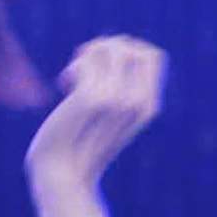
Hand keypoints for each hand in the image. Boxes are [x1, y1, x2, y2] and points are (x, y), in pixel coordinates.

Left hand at [24, 35, 167, 194]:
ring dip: (88, 54)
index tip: (106, 67)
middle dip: (105, 47)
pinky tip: (64, 85)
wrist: (63, 173)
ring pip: (109, 46)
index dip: (128, 49)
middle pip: (131, 46)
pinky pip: (87, 59)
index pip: (154, 55)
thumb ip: (121, 85)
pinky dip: (74, 67)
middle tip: (85, 67)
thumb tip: (113, 44)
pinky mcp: (92, 98)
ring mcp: (117, 99)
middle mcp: (139, 101)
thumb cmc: (81, 141)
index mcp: (149, 106)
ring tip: (75, 74)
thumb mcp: (109, 112)